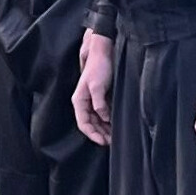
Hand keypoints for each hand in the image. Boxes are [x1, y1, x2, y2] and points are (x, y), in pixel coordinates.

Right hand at [73, 31, 115, 146]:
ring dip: (104, 129)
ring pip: (97, 120)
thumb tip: (104, 118)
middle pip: (90, 124)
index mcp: (79, 100)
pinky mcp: (101, 97)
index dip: (92, 134)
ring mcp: (92, 100)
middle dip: (100, 134)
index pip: (83, 123)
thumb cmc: (99, 67)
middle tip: (112, 142)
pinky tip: (116, 125)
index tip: (103, 141)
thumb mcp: (97, 86)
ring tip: (115, 137)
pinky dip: (108, 121)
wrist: (104, 52)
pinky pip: (103, 114)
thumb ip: (99, 103)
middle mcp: (84, 102)